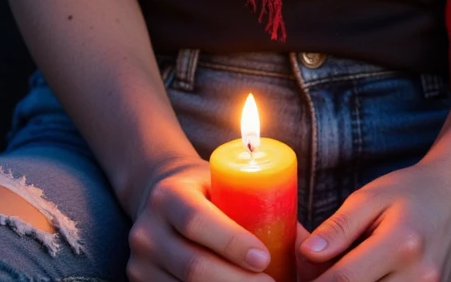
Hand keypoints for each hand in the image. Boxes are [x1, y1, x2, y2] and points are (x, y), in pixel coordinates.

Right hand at [128, 157, 274, 281]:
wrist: (158, 194)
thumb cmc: (206, 189)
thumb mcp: (224, 183)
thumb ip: (256, 203)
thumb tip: (310, 243)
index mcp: (169, 194)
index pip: (198, 221)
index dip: (231, 242)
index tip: (265, 258)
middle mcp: (147, 229)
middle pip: (193, 266)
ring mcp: (140, 261)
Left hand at [297, 155, 450, 281]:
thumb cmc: (413, 190)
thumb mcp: (373, 195)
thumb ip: (340, 226)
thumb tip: (307, 254)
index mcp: (400, 244)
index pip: (343, 279)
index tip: (301, 277)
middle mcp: (420, 277)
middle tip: (322, 273)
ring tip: (348, 272)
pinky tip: (370, 278)